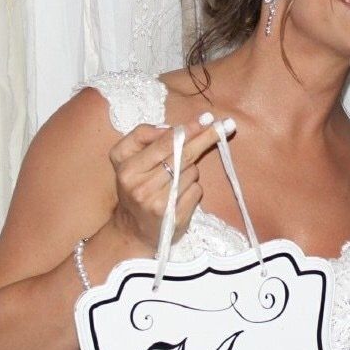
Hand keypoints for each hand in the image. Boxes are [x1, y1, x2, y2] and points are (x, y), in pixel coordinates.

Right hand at [101, 118, 228, 254]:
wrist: (134, 229)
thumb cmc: (134, 186)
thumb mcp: (124, 158)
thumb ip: (141, 137)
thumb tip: (172, 128)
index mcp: (128, 170)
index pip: (163, 144)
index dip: (186, 130)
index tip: (205, 120)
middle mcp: (142, 188)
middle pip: (182, 155)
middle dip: (204, 138)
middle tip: (225, 125)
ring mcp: (160, 204)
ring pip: (192, 172)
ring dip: (191, 170)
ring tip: (175, 179)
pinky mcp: (176, 217)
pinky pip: (196, 190)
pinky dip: (193, 187)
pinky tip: (180, 193)